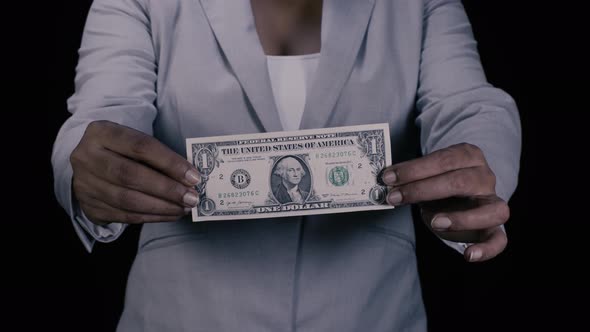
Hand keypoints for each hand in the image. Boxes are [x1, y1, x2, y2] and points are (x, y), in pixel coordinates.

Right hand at [71, 121, 200, 224]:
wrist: (89, 165)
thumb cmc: (122, 151)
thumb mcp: (134, 142)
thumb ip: (157, 157)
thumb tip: (190, 178)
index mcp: (101, 133)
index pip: (141, 147)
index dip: (170, 163)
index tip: (194, 177)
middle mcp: (86, 157)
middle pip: (131, 176)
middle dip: (167, 189)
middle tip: (191, 198)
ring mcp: (84, 184)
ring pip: (127, 200)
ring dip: (162, 206)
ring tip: (184, 208)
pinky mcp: (89, 207)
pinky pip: (125, 215)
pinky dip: (152, 216)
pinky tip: (170, 214)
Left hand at [381, 143, 508, 261]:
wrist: (459, 195)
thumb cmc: (437, 183)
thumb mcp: (425, 175)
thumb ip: (411, 178)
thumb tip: (386, 184)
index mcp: (468, 156)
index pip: (443, 159)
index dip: (414, 169)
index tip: (388, 178)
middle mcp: (485, 177)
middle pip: (460, 182)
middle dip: (423, 190)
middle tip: (395, 197)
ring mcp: (493, 202)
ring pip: (492, 210)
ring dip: (462, 218)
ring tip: (436, 223)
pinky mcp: (495, 227)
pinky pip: (500, 240)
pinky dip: (487, 249)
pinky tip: (468, 255)